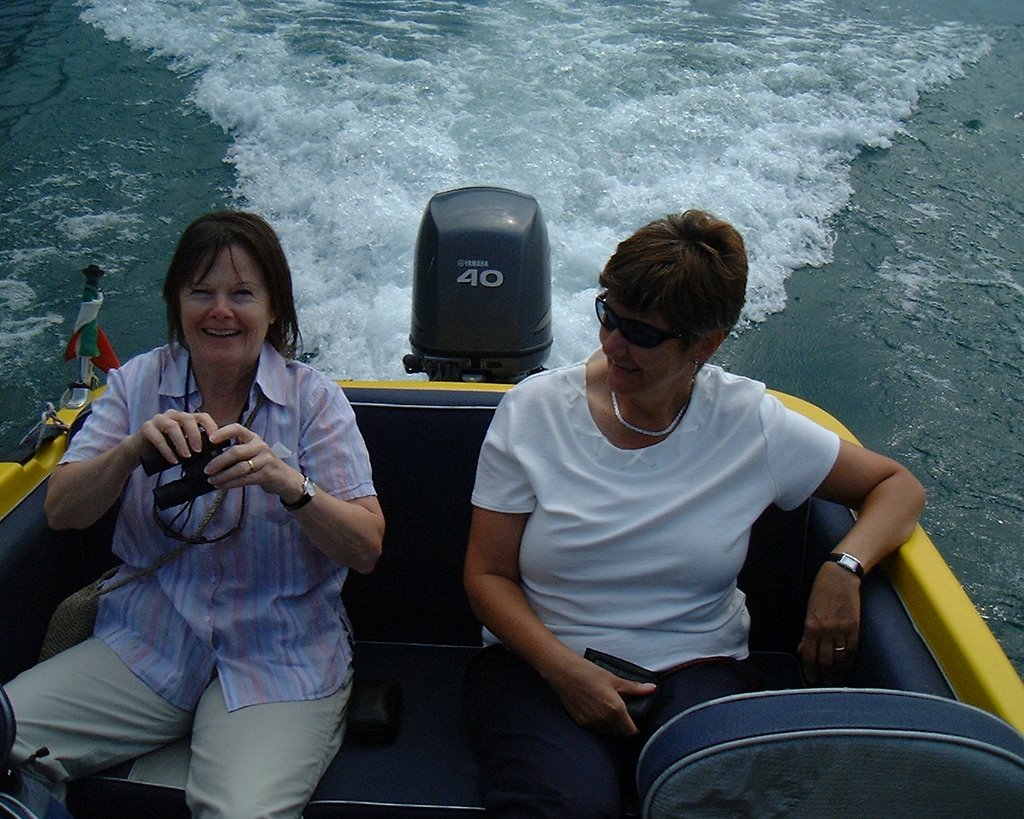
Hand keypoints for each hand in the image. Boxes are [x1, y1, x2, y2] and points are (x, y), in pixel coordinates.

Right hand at [135, 409, 219, 467]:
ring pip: (172, 427)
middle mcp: (173, 415)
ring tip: (186, 456)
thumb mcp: (183, 445)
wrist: (139, 450)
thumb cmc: (166, 447)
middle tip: (199, 451)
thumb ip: (195, 445)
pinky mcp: (146, 428)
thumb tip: (215, 456)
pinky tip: (173, 460)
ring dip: (181, 443)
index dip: (211, 426)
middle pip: (188, 419)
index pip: (202, 416)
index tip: (216, 441)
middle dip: (195, 435)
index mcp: (184, 418)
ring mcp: (159, 419)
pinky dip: (167, 450)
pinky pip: (157, 437)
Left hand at [204, 422, 303, 500]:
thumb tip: (210, 457)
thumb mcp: (252, 452)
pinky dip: (231, 484)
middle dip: (218, 462)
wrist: (286, 478)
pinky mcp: (267, 474)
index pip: (237, 429)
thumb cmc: (263, 465)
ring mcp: (265, 460)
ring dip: (223, 476)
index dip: (223, 432)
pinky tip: (222, 486)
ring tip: (212, 480)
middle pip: (235, 452)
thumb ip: (236, 451)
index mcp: (253, 438)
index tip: (210, 439)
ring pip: (239, 468)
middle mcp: (260, 446)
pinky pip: (245, 479)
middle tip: (207, 470)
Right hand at [548, 655, 656, 736]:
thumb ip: (634, 688)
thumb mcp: (614, 679)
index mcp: (615, 709)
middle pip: (619, 733)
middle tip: (624, 715)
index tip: (636, 723)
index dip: (635, 728)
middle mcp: (604, 720)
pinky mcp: (581, 722)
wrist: (565, 673)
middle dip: (624, 727)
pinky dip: (599, 724)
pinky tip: (597, 711)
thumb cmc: (589, 673)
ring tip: (611, 713)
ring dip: (612, 727)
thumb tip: (651, 688)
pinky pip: (595, 728)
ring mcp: (591, 723)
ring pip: (607, 732)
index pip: (630, 731)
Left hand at [798, 562, 861, 684]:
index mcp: (811, 626)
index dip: (810, 671)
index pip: (810, 656)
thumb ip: (807, 633)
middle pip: (825, 661)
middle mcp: (826, 631)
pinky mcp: (855, 627)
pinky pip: (852, 650)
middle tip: (825, 684)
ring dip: (838, 672)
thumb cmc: (821, 591)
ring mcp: (842, 630)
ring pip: (840, 658)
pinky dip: (850, 661)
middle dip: (825, 676)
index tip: (811, 679)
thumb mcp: (809, 610)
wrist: (840, 577)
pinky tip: (848, 667)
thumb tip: (803, 650)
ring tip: (836, 680)